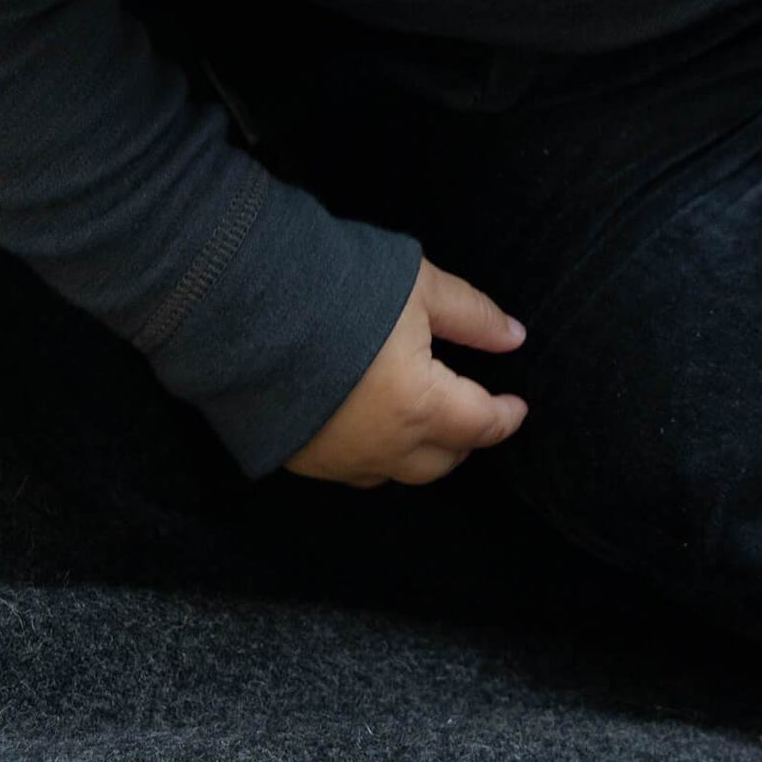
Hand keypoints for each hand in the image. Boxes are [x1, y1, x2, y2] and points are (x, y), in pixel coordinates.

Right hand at [283, 256, 527, 487]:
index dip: (504, 417)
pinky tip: (374, 425)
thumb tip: (513, 337)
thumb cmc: (342, 293)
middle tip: (475, 412)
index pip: (479, 425)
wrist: (244, 309)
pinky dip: (375, 454)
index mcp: (420, 406)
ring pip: (395, 473)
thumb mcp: (421, 288)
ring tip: (430, 421)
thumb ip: (473, 317)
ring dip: (420, 453)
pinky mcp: (298, 459)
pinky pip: (352, 470)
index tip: (517, 408)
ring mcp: (336, 459)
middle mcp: (382, 447)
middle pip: (440, 462)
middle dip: (465, 440)